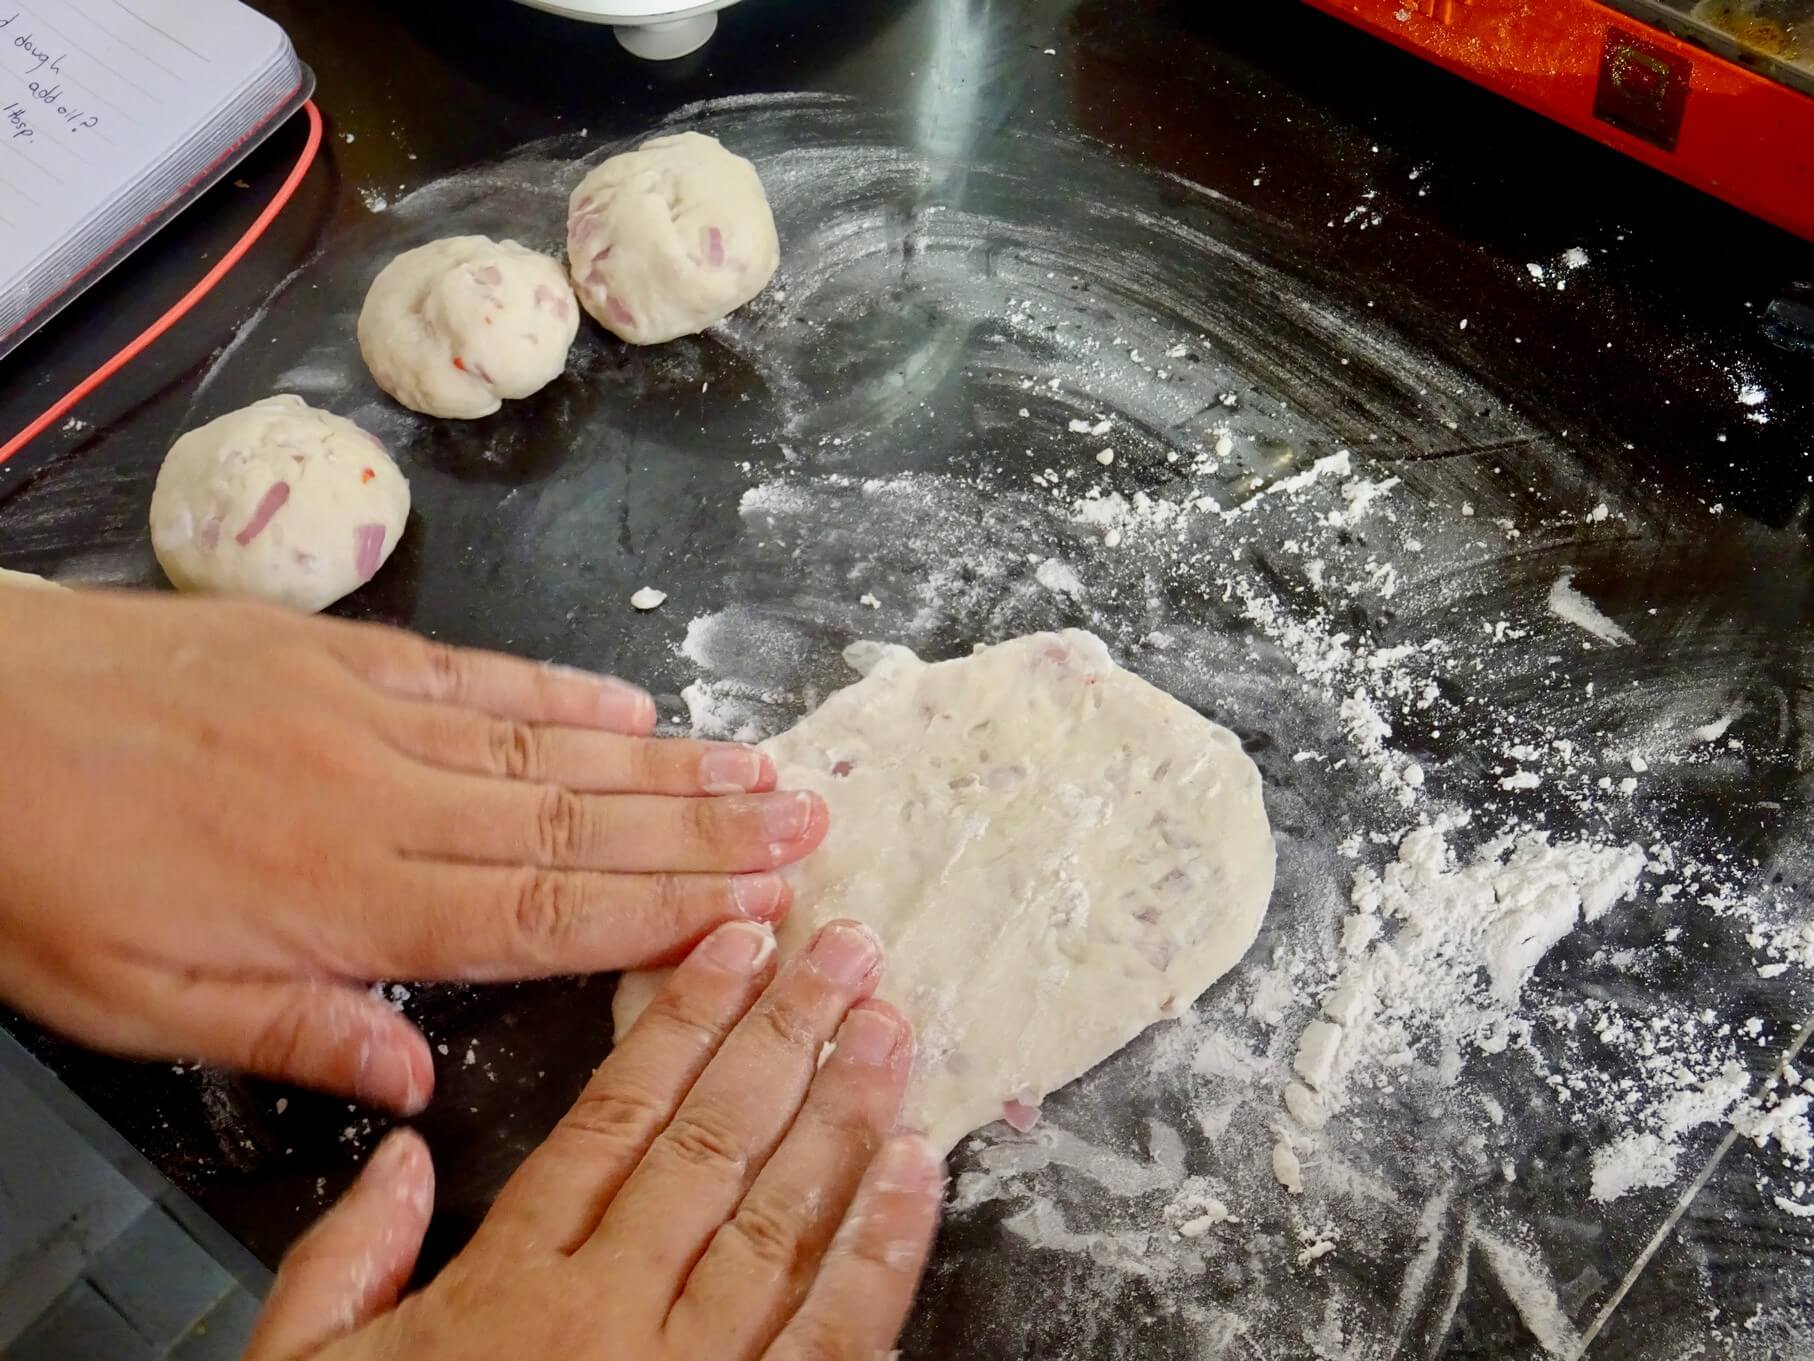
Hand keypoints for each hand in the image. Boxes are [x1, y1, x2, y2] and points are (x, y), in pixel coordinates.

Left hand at [0, 586, 827, 1111]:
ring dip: (664, 761)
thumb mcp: (140, 1002)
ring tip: (761, 767)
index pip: (542, 912)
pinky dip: (562, 688)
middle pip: (576, 821)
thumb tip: (413, 1088)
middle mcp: (382, 797)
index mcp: (342, 897)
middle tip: (810, 821)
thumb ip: (295, 1033)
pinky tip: (631, 700)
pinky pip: (475, 674)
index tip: (760, 904)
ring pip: (547, 745)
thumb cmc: (40, 872)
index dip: (664, 910)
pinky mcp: (337, 653)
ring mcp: (367, 712)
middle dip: (704, 828)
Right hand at [243, 919, 941, 1360]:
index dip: (681, 1023)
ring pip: (778, 1221)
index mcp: (507, 1285)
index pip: (610, 1120)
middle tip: (848, 950)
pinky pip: (830, 1336)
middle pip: (709, 1146)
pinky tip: (915, 1169)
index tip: (736, 949)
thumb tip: (397, 1155)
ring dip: (843, 1114)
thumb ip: (341, 1264)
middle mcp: (605, 1314)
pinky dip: (881, 1249)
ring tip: (889, 1025)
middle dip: (786, 1036)